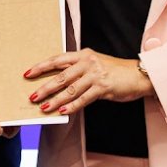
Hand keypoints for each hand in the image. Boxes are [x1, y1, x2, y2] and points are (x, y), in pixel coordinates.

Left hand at [25, 49, 152, 115]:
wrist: (138, 75)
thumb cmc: (114, 71)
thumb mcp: (94, 65)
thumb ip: (77, 71)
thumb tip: (56, 84)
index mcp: (83, 55)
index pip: (57, 60)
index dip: (41, 67)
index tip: (28, 73)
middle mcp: (87, 62)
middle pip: (61, 76)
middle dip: (45, 87)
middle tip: (32, 96)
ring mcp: (95, 75)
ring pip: (70, 89)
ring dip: (56, 100)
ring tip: (44, 108)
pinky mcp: (103, 87)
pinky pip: (84, 98)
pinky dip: (73, 106)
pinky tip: (63, 111)